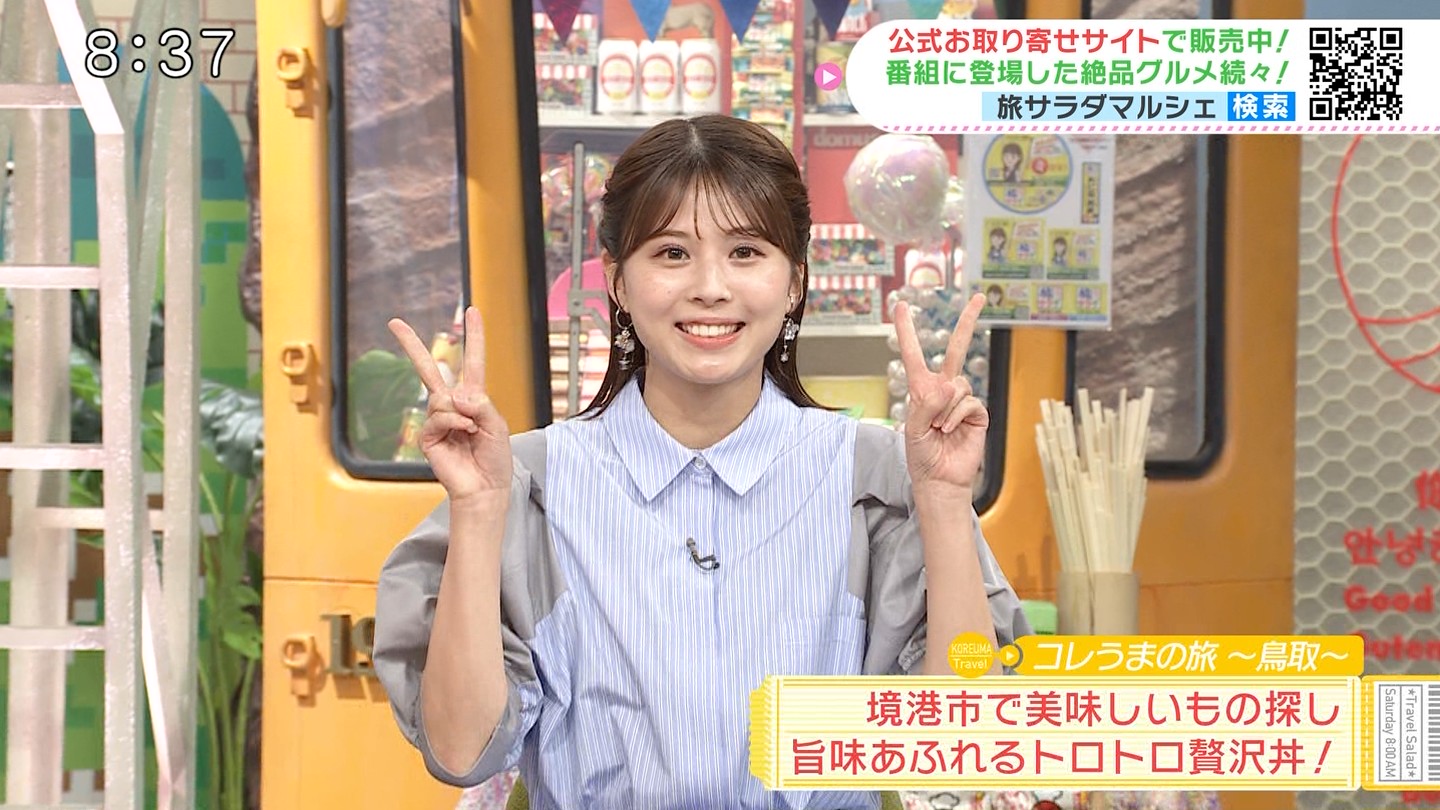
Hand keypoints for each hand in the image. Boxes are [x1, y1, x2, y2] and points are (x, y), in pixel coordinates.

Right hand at [388, 306, 512, 505]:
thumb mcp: (496, 424)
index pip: (473, 362)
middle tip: (394, 322)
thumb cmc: (494, 458)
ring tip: (471, 431)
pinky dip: (455, 423)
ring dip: (462, 413)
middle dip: (411, 345)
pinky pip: (439, 416)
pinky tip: (463, 435)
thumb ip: (480, 403)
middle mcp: (452, 405)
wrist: (485, 487)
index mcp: (473, 398)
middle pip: (429, 369)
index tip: (473, 311)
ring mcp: (438, 419)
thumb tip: (454, 394)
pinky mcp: (428, 436)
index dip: (475, 337)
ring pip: (443, 398)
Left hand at [894, 293, 989, 495]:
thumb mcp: (912, 429)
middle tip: (980, 296)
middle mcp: (943, 389)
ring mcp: (962, 400)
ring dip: (944, 409)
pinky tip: (949, 432)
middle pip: (956, 349)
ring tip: (937, 430)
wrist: (940, 479)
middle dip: (968, 322)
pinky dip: (956, 417)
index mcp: (921, 389)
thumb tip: (950, 385)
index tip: (901, 304)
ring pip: (958, 385)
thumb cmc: (921, 455)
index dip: (906, 329)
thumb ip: (927, 405)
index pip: (914, 353)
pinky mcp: (977, 413)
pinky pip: (969, 402)